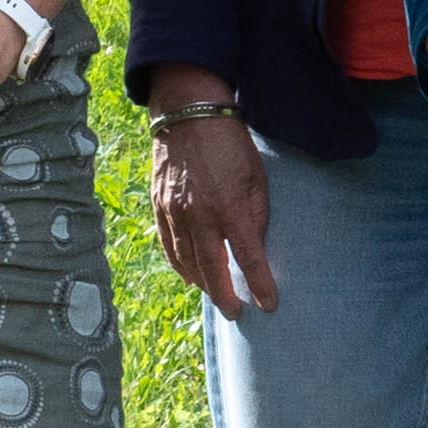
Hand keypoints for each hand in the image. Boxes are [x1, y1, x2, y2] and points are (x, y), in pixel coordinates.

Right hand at [147, 96, 277, 316]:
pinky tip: (190, 275)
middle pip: (212, 270)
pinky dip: (179, 265)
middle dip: (225, 296)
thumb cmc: (231, 145)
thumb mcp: (256, 179)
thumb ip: (256, 216)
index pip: (248, 259)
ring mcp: (174, 213)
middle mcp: (199, 216)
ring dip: (203, 284)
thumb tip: (253, 249)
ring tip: (216, 296)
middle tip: (236, 312)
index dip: (260, 285)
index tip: (269, 305)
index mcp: (230, 208)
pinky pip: (168, 245)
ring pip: (186, 262)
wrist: (189, 115)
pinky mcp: (159, 206)